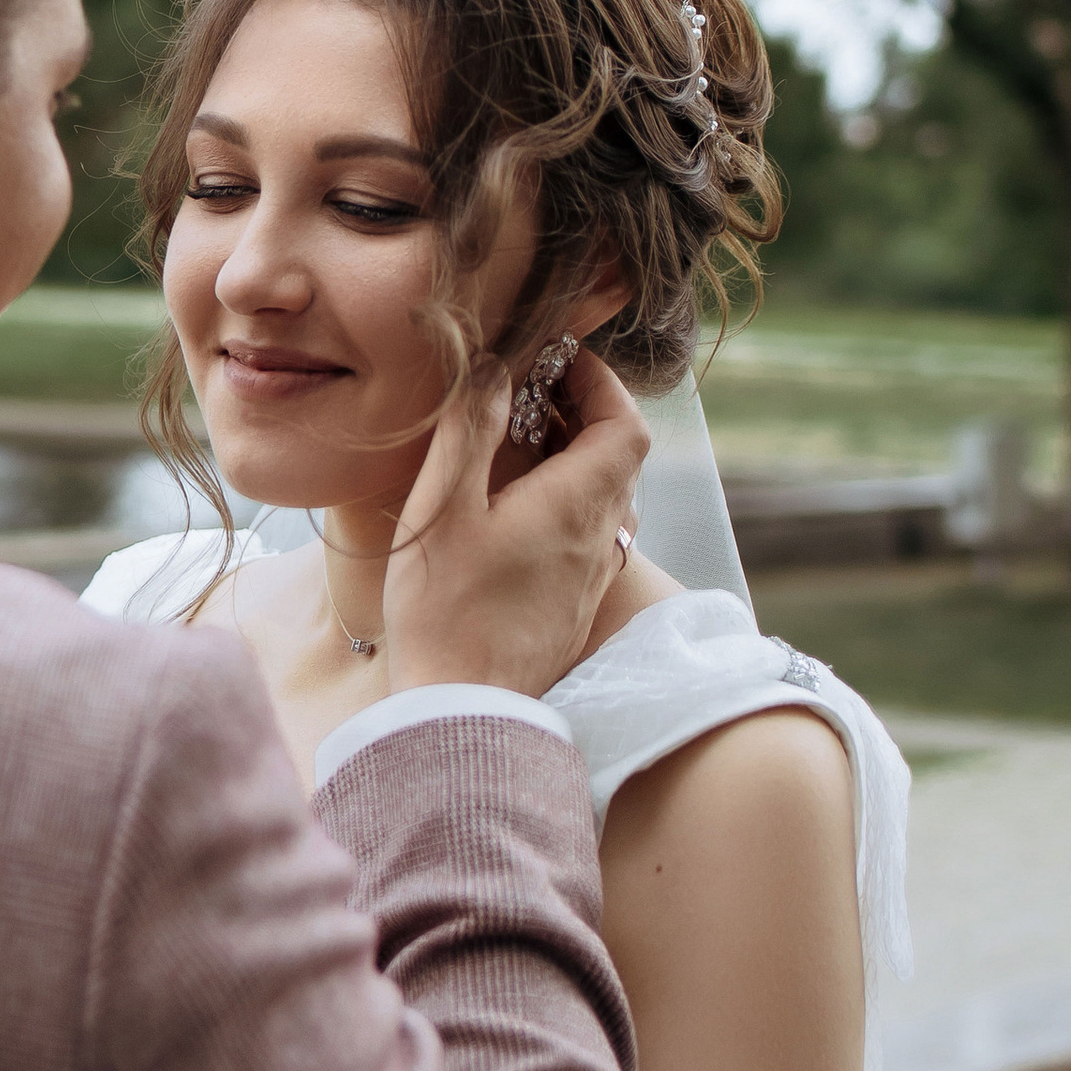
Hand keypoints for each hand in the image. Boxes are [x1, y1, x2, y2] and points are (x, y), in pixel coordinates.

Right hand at [384, 351, 650, 699]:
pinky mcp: (573, 605)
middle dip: (584, 413)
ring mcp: (591, 576)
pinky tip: (515, 507)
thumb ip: (471, 430)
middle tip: (529, 393)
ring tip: (518, 443)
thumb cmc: (446, 610)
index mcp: (578, 505)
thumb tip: (495, 370)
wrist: (463, 709)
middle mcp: (600, 539)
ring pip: (605, 497)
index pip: (627, 424)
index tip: (559, 361)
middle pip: (620, 457)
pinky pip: (589, 533)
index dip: (602, 384)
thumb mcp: (444, 508)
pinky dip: (566, 500)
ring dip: (574, 458)